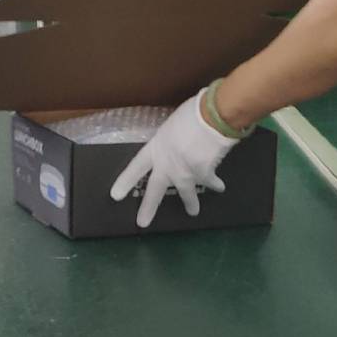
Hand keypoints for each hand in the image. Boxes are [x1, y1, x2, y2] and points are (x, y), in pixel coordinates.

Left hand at [110, 91, 236, 228]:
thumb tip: (176, 145)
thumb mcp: (172, 125)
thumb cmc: (192, 113)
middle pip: (155, 190)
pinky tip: (219, 187)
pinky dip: (216, 184)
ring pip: (186, 193)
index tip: (116, 195)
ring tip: (193, 212)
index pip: (136, 167)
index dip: (126, 181)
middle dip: (149, 207)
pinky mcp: (203, 175)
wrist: (212, 118)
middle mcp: (167, 165)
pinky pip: (210, 182)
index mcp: (156, 148)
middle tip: (142, 223)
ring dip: (191, 203)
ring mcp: (185, 173)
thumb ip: (170, 140)